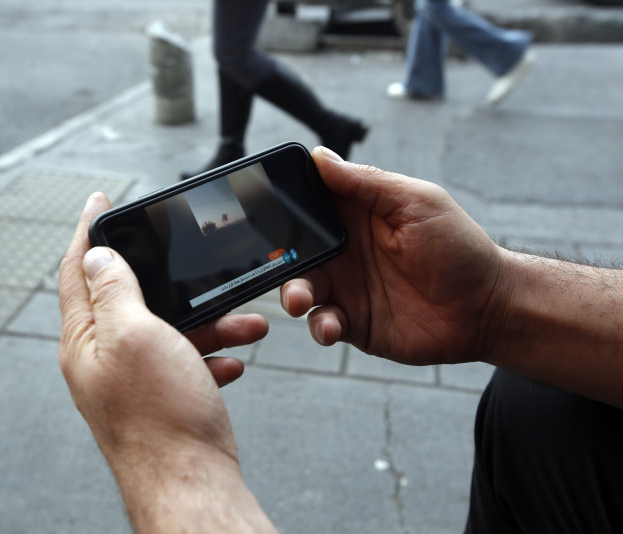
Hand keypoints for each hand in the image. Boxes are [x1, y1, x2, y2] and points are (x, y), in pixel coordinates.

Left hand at [59, 193, 274, 532]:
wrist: (191, 486)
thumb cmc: (161, 418)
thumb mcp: (135, 335)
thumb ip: (114, 290)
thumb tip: (95, 255)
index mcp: (86, 340)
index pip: (77, 269)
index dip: (88, 229)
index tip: (100, 200)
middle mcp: (104, 359)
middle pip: (132, 297)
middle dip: (171, 279)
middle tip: (187, 257)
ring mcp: (133, 381)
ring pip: (170, 330)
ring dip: (207, 321)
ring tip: (245, 323)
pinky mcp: (162, 399)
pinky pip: (186, 362)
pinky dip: (210, 354)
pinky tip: (232, 360)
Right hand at [281, 147, 503, 365]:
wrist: (487, 308)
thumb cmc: (459, 247)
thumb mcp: (415, 203)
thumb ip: (366, 183)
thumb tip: (319, 156)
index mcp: (356, 215)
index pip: (310, 204)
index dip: (286, 204)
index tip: (265, 205)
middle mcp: (345, 250)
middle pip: (295, 250)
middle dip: (280, 256)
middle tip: (278, 262)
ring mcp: (347, 288)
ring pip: (302, 287)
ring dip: (293, 293)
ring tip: (300, 300)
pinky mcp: (353, 322)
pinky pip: (322, 323)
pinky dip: (319, 325)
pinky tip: (332, 325)